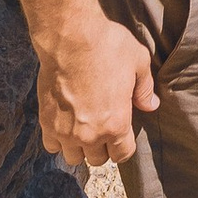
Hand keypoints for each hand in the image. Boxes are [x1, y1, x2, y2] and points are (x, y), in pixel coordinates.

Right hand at [38, 4, 159, 166]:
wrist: (71, 38)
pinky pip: (52, 146)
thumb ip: (144, 89)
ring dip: (79, 148)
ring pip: (74, 158)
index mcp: (116, 124)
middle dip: (102, 147)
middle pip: (98, 159)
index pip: (122, 154)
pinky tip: (65, 124)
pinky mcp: (47, 122)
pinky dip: (58, 140)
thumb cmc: (108, 46)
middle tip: (102, 128)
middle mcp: (91, 135)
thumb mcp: (138, 62)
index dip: (124, 146)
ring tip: (83, 129)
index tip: (122, 135)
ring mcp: (66, 131)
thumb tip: (151, 106)